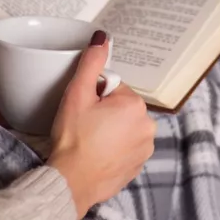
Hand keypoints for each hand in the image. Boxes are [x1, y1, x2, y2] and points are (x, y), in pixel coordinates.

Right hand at [47, 31, 155, 218]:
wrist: (71, 181)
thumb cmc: (73, 139)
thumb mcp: (78, 94)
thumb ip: (91, 63)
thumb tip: (102, 38)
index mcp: (135, 105)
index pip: (114, 88)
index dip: (95, 96)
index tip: (85, 109)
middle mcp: (148, 126)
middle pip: (122, 108)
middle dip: (105, 112)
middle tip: (85, 125)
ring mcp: (145, 148)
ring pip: (125, 128)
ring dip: (111, 131)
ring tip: (90, 141)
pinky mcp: (138, 165)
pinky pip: (126, 148)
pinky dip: (114, 149)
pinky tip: (98, 153)